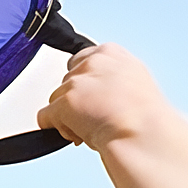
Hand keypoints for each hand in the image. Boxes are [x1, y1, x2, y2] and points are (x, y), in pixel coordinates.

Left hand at [34, 42, 168, 156]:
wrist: (142, 132)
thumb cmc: (143, 116)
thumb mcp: (133, 81)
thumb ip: (110, 76)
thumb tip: (97, 87)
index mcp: (111, 53)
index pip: (80, 60)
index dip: (83, 83)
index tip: (92, 97)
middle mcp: (92, 62)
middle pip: (66, 81)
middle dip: (74, 101)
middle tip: (95, 116)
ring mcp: (76, 81)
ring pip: (54, 100)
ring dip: (65, 117)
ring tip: (91, 127)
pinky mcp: (63, 101)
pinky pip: (44, 117)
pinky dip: (56, 129)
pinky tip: (79, 134)